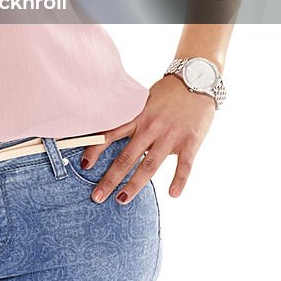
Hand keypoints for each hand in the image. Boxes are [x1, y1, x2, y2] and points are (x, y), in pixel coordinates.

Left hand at [80, 74, 215, 204]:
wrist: (196, 79)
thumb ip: (134, 120)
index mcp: (138, 117)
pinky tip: (172, 194)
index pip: (111, 135)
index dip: (96, 150)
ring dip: (134, 185)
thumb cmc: (168, 92)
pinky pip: (184, 165)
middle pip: (126, 158)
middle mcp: (150, 128)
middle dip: (110, 179)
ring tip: (122, 200)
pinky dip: (179, 181)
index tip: (84, 165)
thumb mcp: (145, 102)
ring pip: (149, 166)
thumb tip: (115, 136)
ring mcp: (170, 136)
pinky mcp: (190, 141)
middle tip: (97, 196)